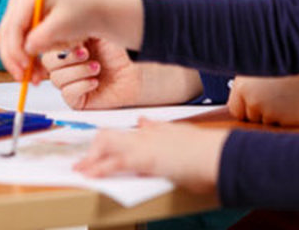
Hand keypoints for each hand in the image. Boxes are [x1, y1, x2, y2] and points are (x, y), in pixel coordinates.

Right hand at [0, 0, 143, 83]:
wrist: (92, 13)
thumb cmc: (80, 15)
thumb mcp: (64, 25)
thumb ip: (43, 36)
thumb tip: (26, 48)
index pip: (12, 28)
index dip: (15, 49)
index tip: (26, 66)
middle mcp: (18, 6)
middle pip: (5, 37)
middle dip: (13, 60)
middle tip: (23, 78)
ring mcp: (20, 17)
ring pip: (9, 45)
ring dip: (19, 64)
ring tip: (35, 79)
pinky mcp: (25, 29)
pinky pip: (18, 48)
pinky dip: (26, 63)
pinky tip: (36, 74)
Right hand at [45, 38, 140, 108]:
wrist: (132, 73)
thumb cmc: (116, 54)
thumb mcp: (95, 33)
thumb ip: (73, 30)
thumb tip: (54, 28)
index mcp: (63, 47)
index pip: (44, 47)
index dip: (52, 45)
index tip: (68, 40)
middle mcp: (63, 66)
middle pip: (46, 64)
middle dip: (66, 58)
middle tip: (85, 53)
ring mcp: (68, 83)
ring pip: (56, 78)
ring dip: (78, 71)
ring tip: (96, 67)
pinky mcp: (76, 100)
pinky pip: (67, 93)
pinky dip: (81, 85)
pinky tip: (95, 81)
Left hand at [74, 118, 226, 193]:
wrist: (218, 154)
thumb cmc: (209, 151)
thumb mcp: (186, 137)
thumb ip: (165, 132)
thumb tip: (147, 123)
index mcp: (158, 130)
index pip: (130, 131)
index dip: (114, 140)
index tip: (104, 145)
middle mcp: (146, 134)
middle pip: (111, 136)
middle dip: (96, 148)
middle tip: (85, 161)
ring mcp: (143, 144)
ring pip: (106, 145)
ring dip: (91, 159)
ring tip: (80, 170)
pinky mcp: (144, 159)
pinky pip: (113, 163)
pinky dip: (98, 169)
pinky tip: (89, 176)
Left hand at [229, 71, 298, 126]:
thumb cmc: (284, 68)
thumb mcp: (256, 72)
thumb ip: (245, 90)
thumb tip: (238, 109)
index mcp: (243, 88)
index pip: (236, 111)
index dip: (246, 109)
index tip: (254, 105)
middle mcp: (254, 102)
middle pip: (252, 119)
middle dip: (262, 113)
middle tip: (275, 96)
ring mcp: (272, 112)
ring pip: (269, 124)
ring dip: (276, 116)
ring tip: (285, 97)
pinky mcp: (289, 120)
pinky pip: (285, 126)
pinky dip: (290, 119)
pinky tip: (294, 103)